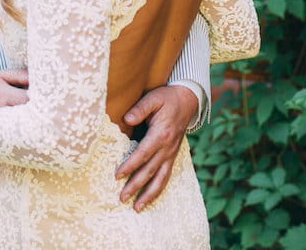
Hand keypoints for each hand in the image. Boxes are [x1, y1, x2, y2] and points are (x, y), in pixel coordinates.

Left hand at [115, 85, 198, 210]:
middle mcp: (167, 148)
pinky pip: (166, 176)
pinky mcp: (172, 156)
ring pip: (160, 179)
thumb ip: (140, 108)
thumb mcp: (153, 98)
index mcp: (161, 134)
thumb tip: (126, 118)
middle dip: (135, 186)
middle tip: (121, 198)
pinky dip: (158, 189)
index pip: (143, 153)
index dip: (130, 165)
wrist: (188, 100)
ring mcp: (171, 154)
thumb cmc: (167, 99)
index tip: (117, 175)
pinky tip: (149, 199)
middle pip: (150, 171)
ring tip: (137, 208)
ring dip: (148, 194)